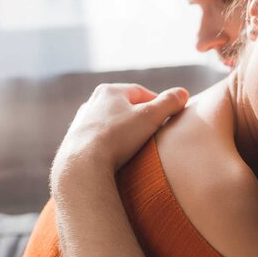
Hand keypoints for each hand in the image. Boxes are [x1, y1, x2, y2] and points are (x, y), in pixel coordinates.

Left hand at [50, 83, 188, 189]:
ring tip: (136, 147)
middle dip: (141, 118)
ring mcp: (81, 123)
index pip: (142, 93)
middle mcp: (92, 103)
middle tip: (155, 132)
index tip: (168, 118)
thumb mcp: (151, 117)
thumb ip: (169, 103)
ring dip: (124, 132)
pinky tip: (118, 157)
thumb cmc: (118, 138)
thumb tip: (183, 93)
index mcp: (109, 91)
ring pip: (111, 124)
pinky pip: (99, 140)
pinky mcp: (74, 143)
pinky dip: (110, 145)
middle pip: (125, 108)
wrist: (81, 165)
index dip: (158, 104)